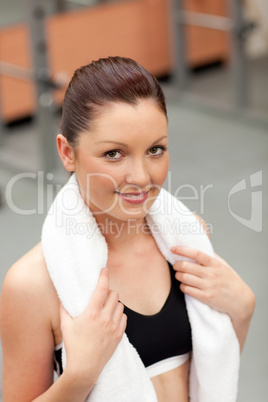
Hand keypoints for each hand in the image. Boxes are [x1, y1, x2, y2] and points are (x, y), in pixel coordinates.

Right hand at [60, 268, 126, 384]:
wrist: (85, 368)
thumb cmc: (73, 346)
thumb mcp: (65, 325)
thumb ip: (64, 308)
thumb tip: (62, 296)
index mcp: (92, 313)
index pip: (102, 289)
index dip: (104, 276)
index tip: (104, 270)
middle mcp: (105, 318)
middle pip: (114, 294)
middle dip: (109, 292)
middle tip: (102, 295)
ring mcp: (114, 327)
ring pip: (120, 305)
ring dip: (114, 303)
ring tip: (106, 307)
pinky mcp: (119, 335)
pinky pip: (124, 317)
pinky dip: (119, 315)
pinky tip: (111, 318)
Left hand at [171, 246, 254, 318]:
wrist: (241, 300)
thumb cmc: (230, 281)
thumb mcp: (223, 266)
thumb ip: (211, 257)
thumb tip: (197, 248)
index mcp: (215, 264)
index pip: (195, 253)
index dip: (182, 250)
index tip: (173, 249)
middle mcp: (211, 274)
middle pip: (186, 266)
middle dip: (176, 265)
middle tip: (175, 265)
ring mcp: (208, 286)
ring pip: (184, 278)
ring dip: (178, 276)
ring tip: (179, 275)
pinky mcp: (205, 297)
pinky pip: (187, 289)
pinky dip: (182, 286)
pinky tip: (184, 285)